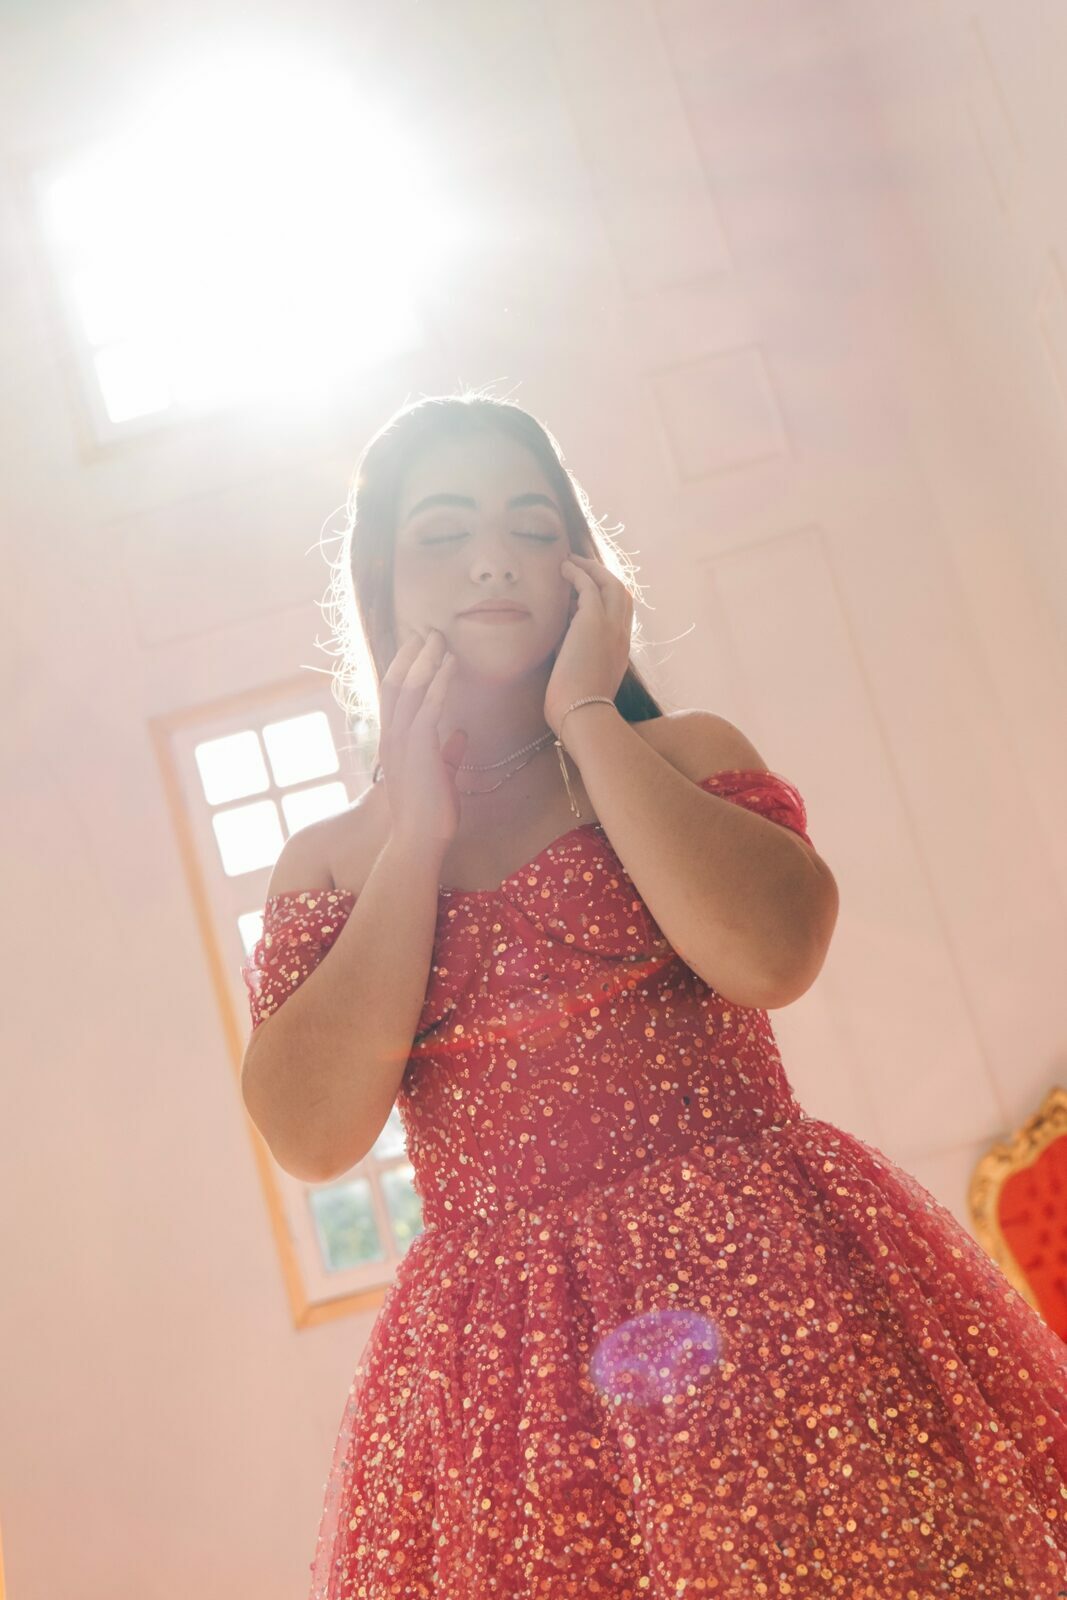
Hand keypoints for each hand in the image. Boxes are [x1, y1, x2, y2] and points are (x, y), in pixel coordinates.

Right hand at [377, 628, 467, 848]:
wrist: (418, 840)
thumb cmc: (430, 815)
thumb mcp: (440, 776)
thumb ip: (447, 754)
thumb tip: (460, 735)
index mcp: (393, 744)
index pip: (393, 696)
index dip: (404, 668)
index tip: (419, 648)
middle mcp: (391, 738)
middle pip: (395, 684)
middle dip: (411, 655)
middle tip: (427, 632)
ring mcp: (401, 742)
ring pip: (409, 689)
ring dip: (425, 660)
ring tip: (440, 638)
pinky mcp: (418, 749)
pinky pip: (428, 706)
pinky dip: (439, 682)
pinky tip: (450, 664)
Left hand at [544, 552, 633, 738]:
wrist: (581, 714)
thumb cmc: (574, 708)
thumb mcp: (580, 679)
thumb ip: (575, 658)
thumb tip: (558, 644)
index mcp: (620, 652)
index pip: (620, 615)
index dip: (606, 598)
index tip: (586, 591)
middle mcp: (622, 636)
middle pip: (622, 593)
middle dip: (603, 575)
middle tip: (582, 566)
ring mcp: (612, 628)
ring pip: (610, 584)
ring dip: (590, 569)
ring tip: (570, 561)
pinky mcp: (594, 622)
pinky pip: (588, 586)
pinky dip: (577, 573)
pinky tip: (562, 568)